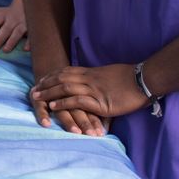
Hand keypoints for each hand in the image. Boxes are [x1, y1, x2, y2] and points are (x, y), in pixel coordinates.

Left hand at [0, 0, 28, 52]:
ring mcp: (22, 23)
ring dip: (11, 42)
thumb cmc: (4, 14)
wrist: (25, 5)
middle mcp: (11, 19)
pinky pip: (31, 36)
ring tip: (5, 50)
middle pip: (4, 30)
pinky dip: (29, 42)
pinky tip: (25, 49)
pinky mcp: (31, 28)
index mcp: (0, 15)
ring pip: (17, 33)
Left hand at [30, 63, 144, 134]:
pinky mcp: (100, 102)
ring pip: (65, 88)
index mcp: (92, 72)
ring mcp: (94, 90)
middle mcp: (89, 79)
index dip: (52, 76)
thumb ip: (99, 79)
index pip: (67, 71)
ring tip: (37, 98)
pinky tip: (54, 106)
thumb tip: (95, 84)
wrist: (145, 79)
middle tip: (33, 89)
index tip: (42, 79)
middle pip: (61, 78)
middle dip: (46, 84)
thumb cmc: (131, 78)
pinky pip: (77, 101)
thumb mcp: (110, 75)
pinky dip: (64, 103)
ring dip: (49, 93)